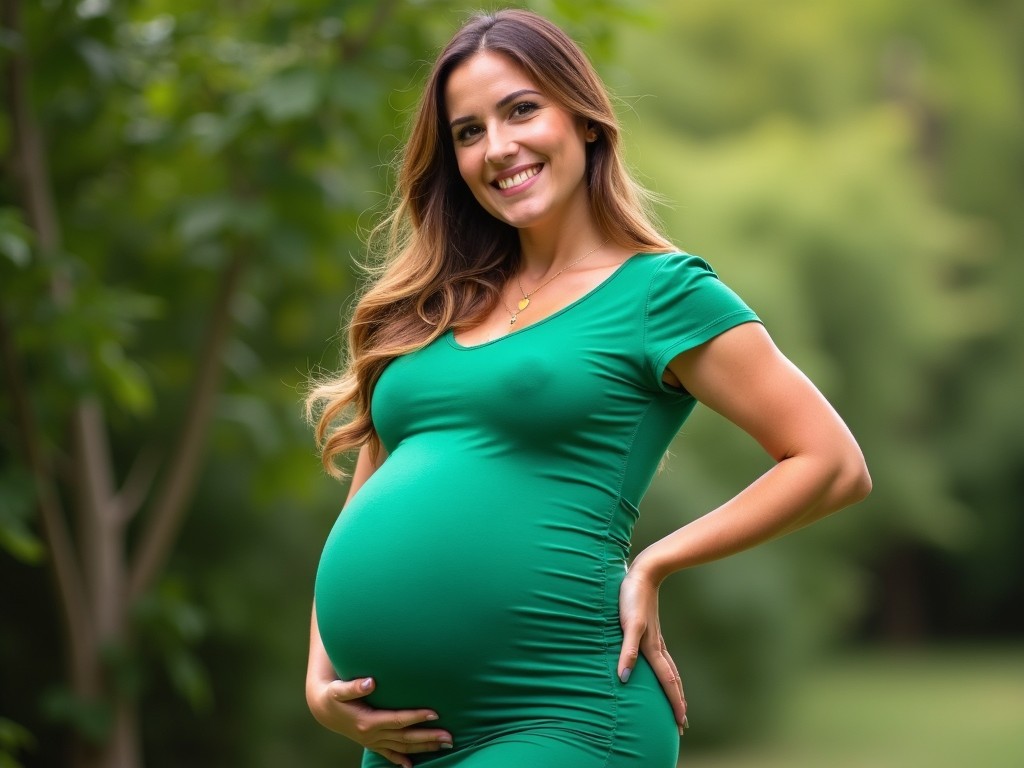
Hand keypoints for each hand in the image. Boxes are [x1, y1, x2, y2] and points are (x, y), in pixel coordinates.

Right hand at [307, 675, 452, 767]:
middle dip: (428, 737)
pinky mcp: (371, 742)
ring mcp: (372, 741)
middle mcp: (372, 735)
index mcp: (368, 721)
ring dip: (423, 747)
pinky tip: (411, 765)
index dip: (416, 716)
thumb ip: (354, 687)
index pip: (398, 720)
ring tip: (443, 745)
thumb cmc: (333, 695)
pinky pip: (389, 754)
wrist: (323, 709)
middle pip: (405, 737)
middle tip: (449, 737)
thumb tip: (371, 682)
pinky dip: (401, 759)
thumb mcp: (339, 689)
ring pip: (402, 747)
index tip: (435, 713)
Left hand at [616, 565, 688, 735]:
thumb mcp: (627, 624)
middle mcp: (656, 646)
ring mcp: (655, 638)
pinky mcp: (649, 630)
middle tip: (683, 724)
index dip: (674, 703)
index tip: (682, 723)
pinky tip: (661, 668)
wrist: (642, 573)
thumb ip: (627, 650)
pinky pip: (662, 658)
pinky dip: (666, 670)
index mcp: (652, 648)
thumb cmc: (632, 597)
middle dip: (678, 702)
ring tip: (679, 701)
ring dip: (674, 688)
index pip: (667, 682)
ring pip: (669, 669)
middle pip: (672, 680)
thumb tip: (624, 678)